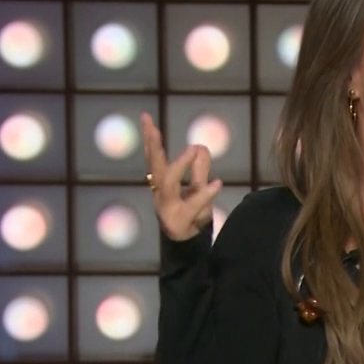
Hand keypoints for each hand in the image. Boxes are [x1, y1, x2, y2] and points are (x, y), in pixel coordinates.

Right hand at [141, 113, 222, 240]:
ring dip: (180, 165)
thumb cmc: (190, 216)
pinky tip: (218, 183)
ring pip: (169, 183)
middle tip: (152, 126)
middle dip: (152, 145)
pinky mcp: (182, 220)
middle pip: (154, 166)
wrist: (188, 247)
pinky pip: (193, 205)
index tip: (146, 116)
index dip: (150, 138)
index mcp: (161, 184)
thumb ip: (199, 170)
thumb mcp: (196, 189)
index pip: (154, 157)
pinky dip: (205, 194)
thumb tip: (201, 146)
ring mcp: (169, 207)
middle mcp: (161, 194)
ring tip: (193, 149)